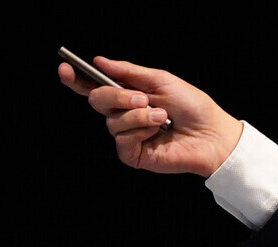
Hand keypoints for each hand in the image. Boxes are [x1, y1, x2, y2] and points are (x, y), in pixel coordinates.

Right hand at [58, 56, 243, 178]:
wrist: (212, 133)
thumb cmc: (192, 106)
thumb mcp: (160, 80)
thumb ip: (128, 71)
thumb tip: (100, 62)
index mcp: (128, 96)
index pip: (95, 88)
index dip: (77, 80)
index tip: (65, 70)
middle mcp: (124, 115)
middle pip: (97, 101)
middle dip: (117, 97)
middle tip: (142, 97)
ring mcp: (128, 136)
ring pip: (111, 121)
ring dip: (138, 115)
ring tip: (162, 117)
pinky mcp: (133, 154)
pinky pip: (122, 139)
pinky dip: (140, 131)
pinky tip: (157, 131)